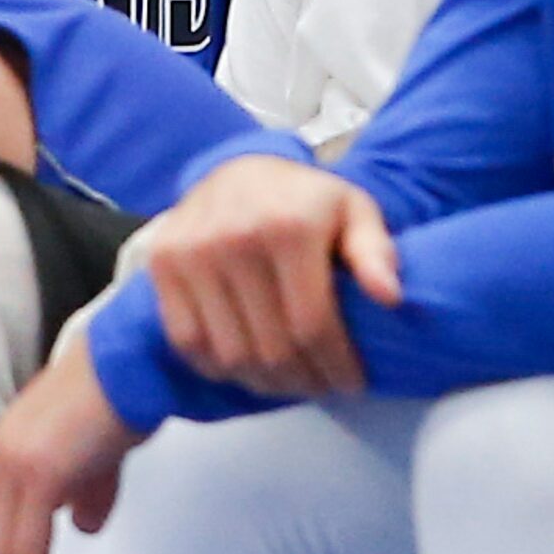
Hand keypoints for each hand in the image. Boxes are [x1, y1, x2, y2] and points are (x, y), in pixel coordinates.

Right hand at [143, 156, 397, 396]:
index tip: (352, 383)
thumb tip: (389, 297)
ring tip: (287, 380)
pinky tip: (244, 364)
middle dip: (304, 381)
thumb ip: (375, 251)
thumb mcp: (353, 210)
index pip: (312, 324)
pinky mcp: (164, 263)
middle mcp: (234, 238)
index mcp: (289, 227)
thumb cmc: (303, 199)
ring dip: (264, 382)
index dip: (335, 366)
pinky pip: (189, 341)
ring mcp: (192, 253)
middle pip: (271, 348)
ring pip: (230, 354)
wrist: (237, 168)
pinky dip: (218, 366)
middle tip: (321, 385)